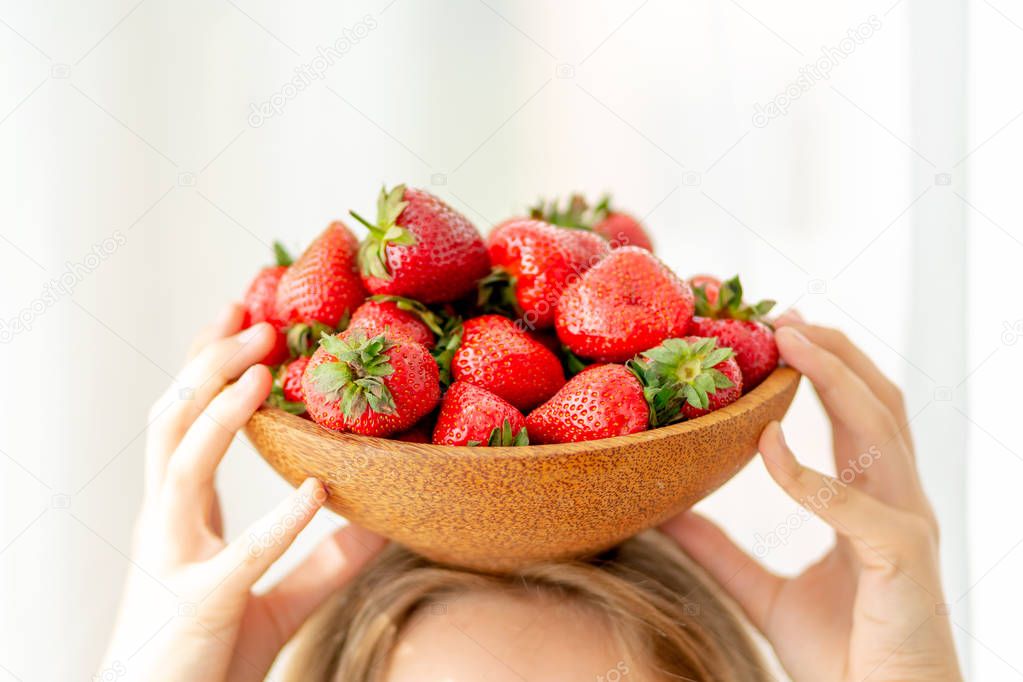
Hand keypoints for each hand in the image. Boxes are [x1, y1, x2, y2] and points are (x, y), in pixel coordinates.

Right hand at [99, 304, 384, 681]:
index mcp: (180, 515)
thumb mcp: (276, 597)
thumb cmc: (210, 656)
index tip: (240, 314)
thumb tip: (384, 519)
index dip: (205, 365)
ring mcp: (174, 563)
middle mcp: (166, 525)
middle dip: (207, 364)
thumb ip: (323, 558)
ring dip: (220, 414)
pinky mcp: (201, 608)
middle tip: (256, 318)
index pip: (183, 419)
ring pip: (180, 468)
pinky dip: (279, 521)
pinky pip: (240, 557)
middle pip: (170, 422)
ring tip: (262, 369)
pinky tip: (317, 491)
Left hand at [662, 316, 961, 681]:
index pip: (859, 416)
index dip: (828, 367)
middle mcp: (897, 502)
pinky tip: (765, 446)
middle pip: (878, 403)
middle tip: (783, 316)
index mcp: (874, 502)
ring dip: (835, 379)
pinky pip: (855, 506)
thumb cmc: (845, 656)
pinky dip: (808, 474)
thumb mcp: (765, 594)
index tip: (780, 331)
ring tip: (790, 342)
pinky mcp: (903, 561)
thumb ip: (723, 553)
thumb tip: (670, 516)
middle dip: (835, 352)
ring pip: (879, 429)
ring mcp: (906, 526)